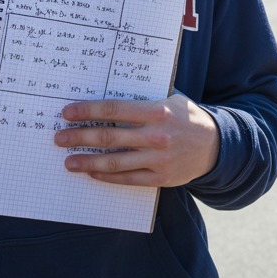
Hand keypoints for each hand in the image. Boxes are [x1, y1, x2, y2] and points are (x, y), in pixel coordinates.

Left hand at [54, 92, 219, 186]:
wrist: (216, 145)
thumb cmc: (188, 118)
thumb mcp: (171, 100)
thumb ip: (144, 99)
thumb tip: (111, 98)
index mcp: (156, 111)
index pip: (114, 111)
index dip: (88, 111)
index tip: (68, 113)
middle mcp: (155, 135)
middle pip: (109, 138)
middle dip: (80, 138)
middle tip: (60, 138)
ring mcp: (158, 158)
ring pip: (115, 162)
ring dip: (88, 162)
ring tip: (69, 162)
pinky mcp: (160, 177)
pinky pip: (128, 179)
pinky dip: (108, 176)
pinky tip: (93, 173)